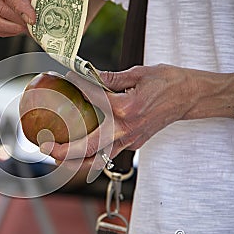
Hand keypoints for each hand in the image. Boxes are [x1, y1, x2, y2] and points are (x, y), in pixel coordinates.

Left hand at [40, 64, 233, 170]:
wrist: (190, 98)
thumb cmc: (168, 82)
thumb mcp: (139, 73)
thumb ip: (110, 77)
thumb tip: (87, 75)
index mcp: (127, 109)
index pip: (93, 99)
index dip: (76, 87)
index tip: (65, 78)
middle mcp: (126, 130)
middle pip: (89, 149)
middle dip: (63, 152)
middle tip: (44, 148)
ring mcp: (130, 141)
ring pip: (97, 159)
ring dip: (74, 161)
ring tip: (54, 156)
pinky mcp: (133, 145)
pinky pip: (108, 154)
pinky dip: (90, 155)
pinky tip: (77, 148)